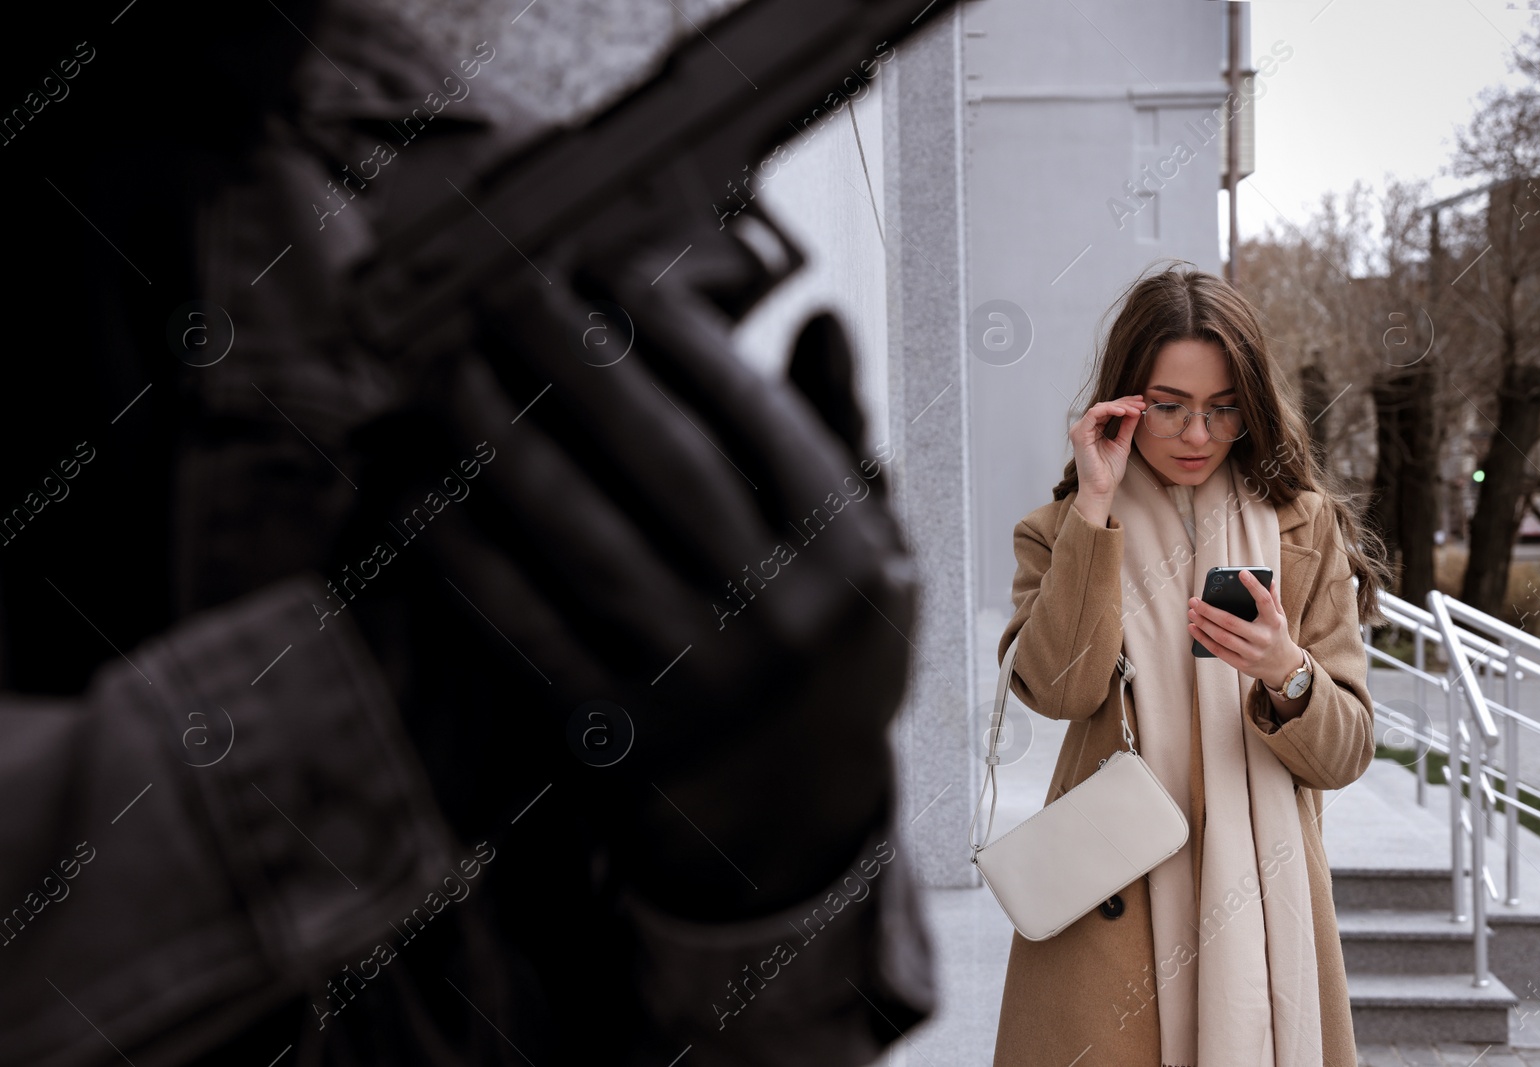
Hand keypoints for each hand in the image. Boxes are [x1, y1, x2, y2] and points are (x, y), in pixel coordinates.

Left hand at [373, 219, 915, 918]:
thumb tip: (815, 317)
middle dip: (577, 361)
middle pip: (666, 462)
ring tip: (454, 374)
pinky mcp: (619, 735)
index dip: (676, 329)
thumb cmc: (825, 651)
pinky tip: (427, 493)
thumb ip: (839, 434)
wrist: (797, 817)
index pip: (756, 413)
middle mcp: (781, 617)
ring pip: (586, 539)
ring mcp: (699, 682)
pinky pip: (529, 628)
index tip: (612, 273)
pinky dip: (469, 555)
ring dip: (506, 444)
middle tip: (509, 296)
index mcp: (845, 554)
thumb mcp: (868, 547)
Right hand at [1068, 394, 1145, 503]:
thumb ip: (1127, 427)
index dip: (1125, 405)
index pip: (1108, 411)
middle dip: (1125, 403)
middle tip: (1141, 403)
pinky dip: (1109, 410)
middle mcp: (1084, 429)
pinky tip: (1123, 411)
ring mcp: (1080, 431)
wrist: (1101, 488)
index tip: (1141, 404)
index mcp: (1092, 431)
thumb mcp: (1122, 444)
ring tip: (1136, 408)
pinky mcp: (1080, 434)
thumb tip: (1136, 412)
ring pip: (1100, 407)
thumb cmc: (1108, 472)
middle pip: (1104, 407)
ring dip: (1120, 405)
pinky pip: (1094, 414)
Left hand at [1187, 570, 1300, 689]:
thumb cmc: (1276, 635)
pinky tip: (1193, 628)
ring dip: (1203, 624)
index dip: (1254, 586)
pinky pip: (1218, 651)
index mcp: (1274, 622)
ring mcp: (1252, 653)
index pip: (1264, 601)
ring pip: (1222, 638)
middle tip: (1194, 601)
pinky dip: (1203, 639)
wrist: (1283, 667)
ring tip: (1191, 613)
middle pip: (1232, 623)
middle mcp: (1263, 638)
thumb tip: (1269, 579)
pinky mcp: (1242, 664)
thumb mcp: (1280, 617)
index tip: (1242, 573)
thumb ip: (1272, 599)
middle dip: (1209, 611)